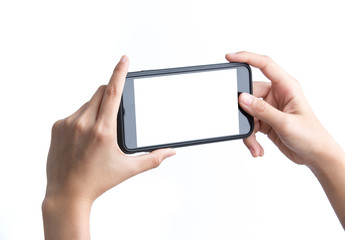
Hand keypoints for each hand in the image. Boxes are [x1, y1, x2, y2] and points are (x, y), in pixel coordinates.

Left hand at [42, 56, 175, 239]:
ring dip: (97, 108)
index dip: (119, 73)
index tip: (124, 59)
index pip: (112, 92)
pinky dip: (84, 117)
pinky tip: (84, 137)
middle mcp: (83, 123)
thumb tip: (171, 152)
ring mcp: (68, 124)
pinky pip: (75, 112)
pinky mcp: (57, 126)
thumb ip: (153, 159)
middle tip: (114, 113)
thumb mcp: (128, 169)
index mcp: (103, 131)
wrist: (66, 193)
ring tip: (98, 132)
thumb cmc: (98, 181)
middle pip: (100, 92)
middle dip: (111, 93)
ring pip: (88, 102)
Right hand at [226, 51, 335, 165]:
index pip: (265, 64)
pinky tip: (257, 147)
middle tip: (245, 124)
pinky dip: (250, 136)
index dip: (247, 57)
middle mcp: (277, 94)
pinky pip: (250, 124)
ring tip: (254, 143)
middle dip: (245, 112)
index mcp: (287, 87)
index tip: (230, 57)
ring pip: (248, 112)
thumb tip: (242, 98)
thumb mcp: (285, 123)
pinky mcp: (266, 120)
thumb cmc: (311, 136)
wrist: (315, 155)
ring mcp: (270, 107)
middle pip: (250, 93)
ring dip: (249, 130)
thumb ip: (262, 110)